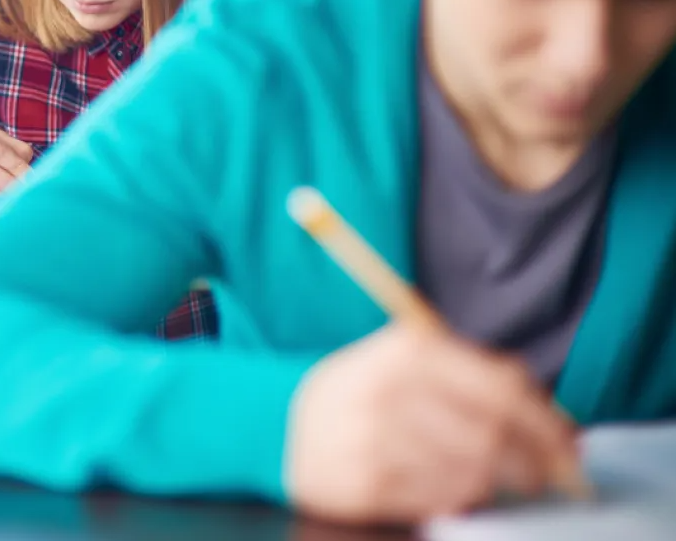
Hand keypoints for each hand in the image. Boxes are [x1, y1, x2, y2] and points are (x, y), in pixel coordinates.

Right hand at [285, 323, 577, 524]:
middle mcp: (389, 390)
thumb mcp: (403, 359)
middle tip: (547, 476)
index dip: (547, 421)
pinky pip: (440, 499)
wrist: (280, 423)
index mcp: (406, 350)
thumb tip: (550, 417)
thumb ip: (471, 373)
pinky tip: (451, 487)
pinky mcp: (365, 482)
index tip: (569, 443)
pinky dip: (459, 498)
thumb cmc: (360, 392)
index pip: (502, 388)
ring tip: (491, 479)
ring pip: (473, 472)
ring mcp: (374, 439)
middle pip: (495, 435)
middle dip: (534, 462)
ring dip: (495, 483)